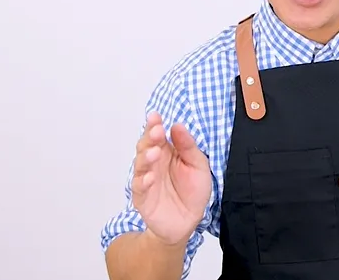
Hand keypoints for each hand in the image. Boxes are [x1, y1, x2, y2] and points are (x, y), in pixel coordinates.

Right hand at [131, 111, 211, 246]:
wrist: (189, 221)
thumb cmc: (193, 191)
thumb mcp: (198, 166)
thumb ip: (188, 147)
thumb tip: (177, 126)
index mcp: (167, 152)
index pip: (157, 135)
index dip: (154, 125)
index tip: (155, 116)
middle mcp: (154, 163)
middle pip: (146, 146)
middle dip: (149, 138)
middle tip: (156, 131)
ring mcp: (146, 179)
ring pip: (140, 164)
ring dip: (146, 157)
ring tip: (154, 152)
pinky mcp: (142, 197)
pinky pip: (140, 187)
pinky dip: (143, 181)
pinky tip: (150, 177)